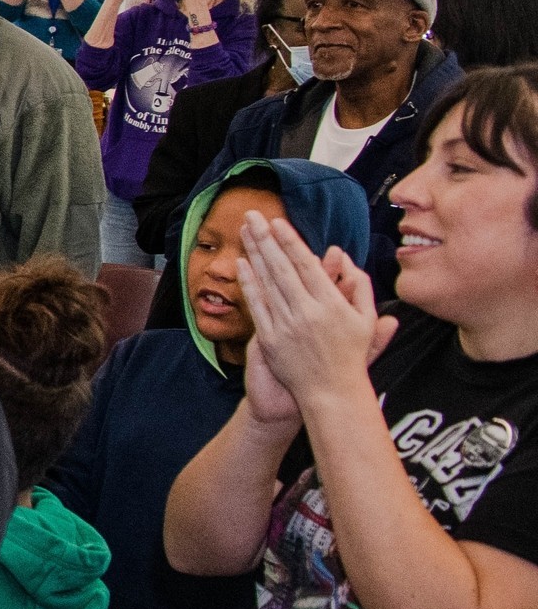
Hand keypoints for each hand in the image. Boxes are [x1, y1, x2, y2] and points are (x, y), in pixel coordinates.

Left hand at [237, 214, 389, 411]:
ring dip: (254, 254)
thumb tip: (343, 258)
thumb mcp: (365, 319)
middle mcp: (307, 311)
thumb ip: (359, 286)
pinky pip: (257, 306)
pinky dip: (249, 284)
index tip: (277, 222)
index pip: (306, 265)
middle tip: (252, 215)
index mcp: (332, 304)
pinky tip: (242, 264)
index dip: (290, 242)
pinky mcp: (270, 339)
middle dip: (266, 239)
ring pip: (267, 282)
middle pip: (281, 267)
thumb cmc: (351, 355)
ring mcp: (286, 325)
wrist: (331, 393)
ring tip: (244, 231)